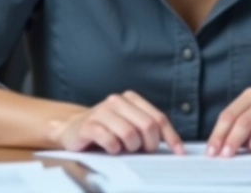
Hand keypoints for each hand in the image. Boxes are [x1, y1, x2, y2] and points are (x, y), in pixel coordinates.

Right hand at [48, 90, 185, 154]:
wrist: (72, 129)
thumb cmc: (106, 130)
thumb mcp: (129, 125)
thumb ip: (147, 129)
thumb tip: (173, 146)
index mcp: (131, 98)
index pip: (158, 118)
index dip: (170, 136)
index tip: (178, 152)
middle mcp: (117, 101)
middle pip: (147, 126)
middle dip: (149, 144)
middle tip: (143, 152)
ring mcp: (102, 111)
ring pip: (130, 134)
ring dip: (131, 147)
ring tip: (124, 149)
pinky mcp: (88, 125)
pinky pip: (110, 140)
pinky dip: (114, 149)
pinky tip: (111, 149)